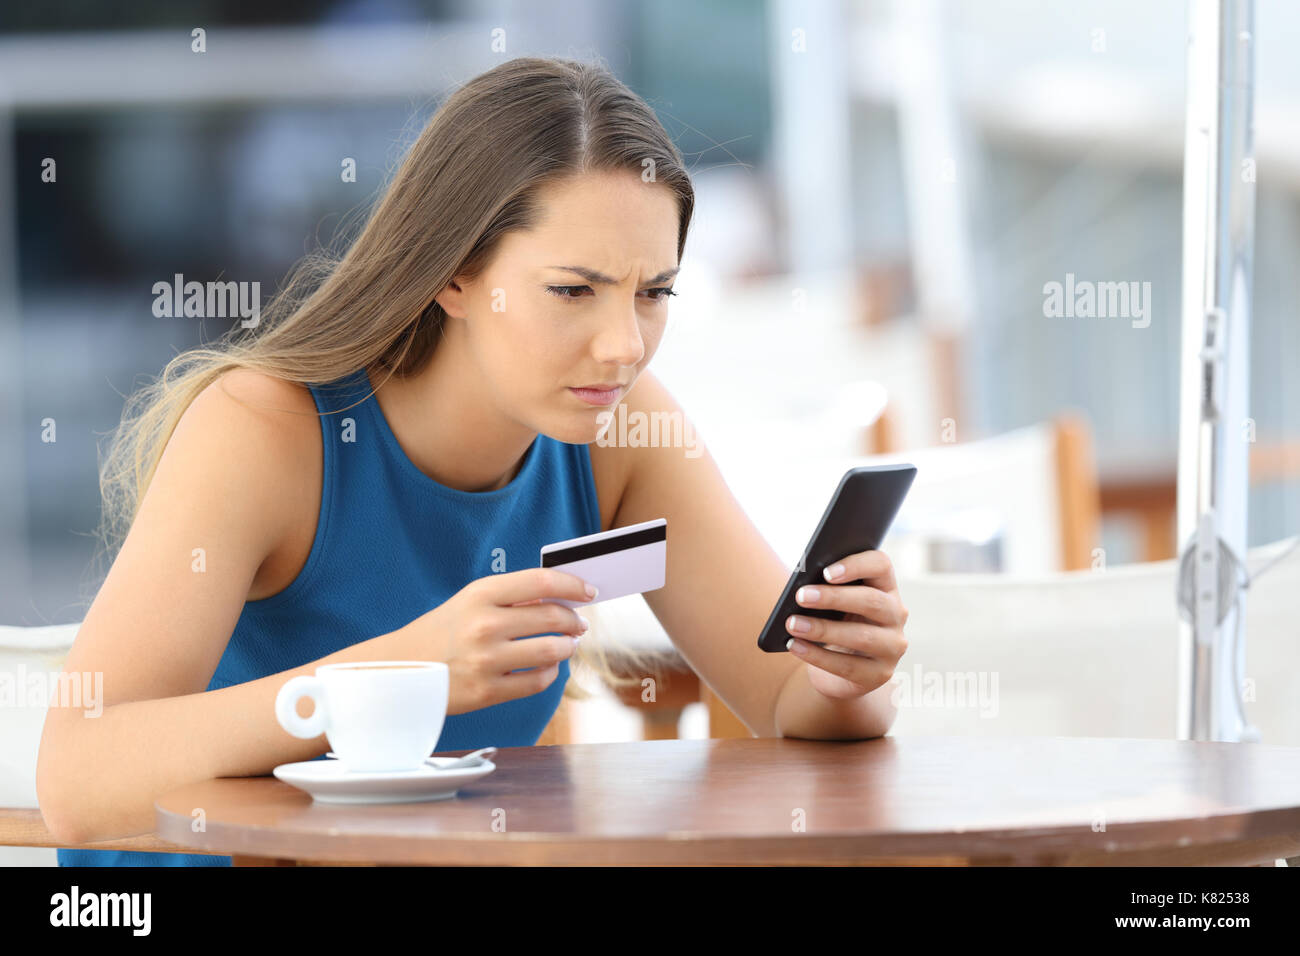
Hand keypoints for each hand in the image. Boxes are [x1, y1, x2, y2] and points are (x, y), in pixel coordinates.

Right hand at [393, 568, 593, 714]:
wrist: (399, 668)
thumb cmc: (442, 632)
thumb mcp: (470, 602)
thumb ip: (512, 598)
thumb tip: (562, 598)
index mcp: (481, 594)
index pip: (542, 582)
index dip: (573, 585)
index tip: (588, 591)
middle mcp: (485, 624)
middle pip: (553, 617)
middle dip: (574, 621)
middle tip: (579, 623)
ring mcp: (487, 660)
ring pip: (552, 651)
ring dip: (567, 647)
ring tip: (567, 645)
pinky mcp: (487, 691)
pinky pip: (538, 681)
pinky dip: (551, 673)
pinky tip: (548, 667)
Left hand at [783, 549, 908, 700]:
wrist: (838, 670)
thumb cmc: (832, 624)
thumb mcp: (832, 605)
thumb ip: (825, 590)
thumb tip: (803, 590)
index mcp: (885, 587)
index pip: (881, 565)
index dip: (856, 565)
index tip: (826, 572)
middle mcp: (896, 614)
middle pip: (871, 600)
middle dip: (834, 598)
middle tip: (800, 596)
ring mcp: (893, 646)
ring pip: (862, 636)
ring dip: (822, 629)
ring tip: (792, 624)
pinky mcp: (880, 674)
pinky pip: (848, 666)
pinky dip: (817, 656)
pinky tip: (794, 646)